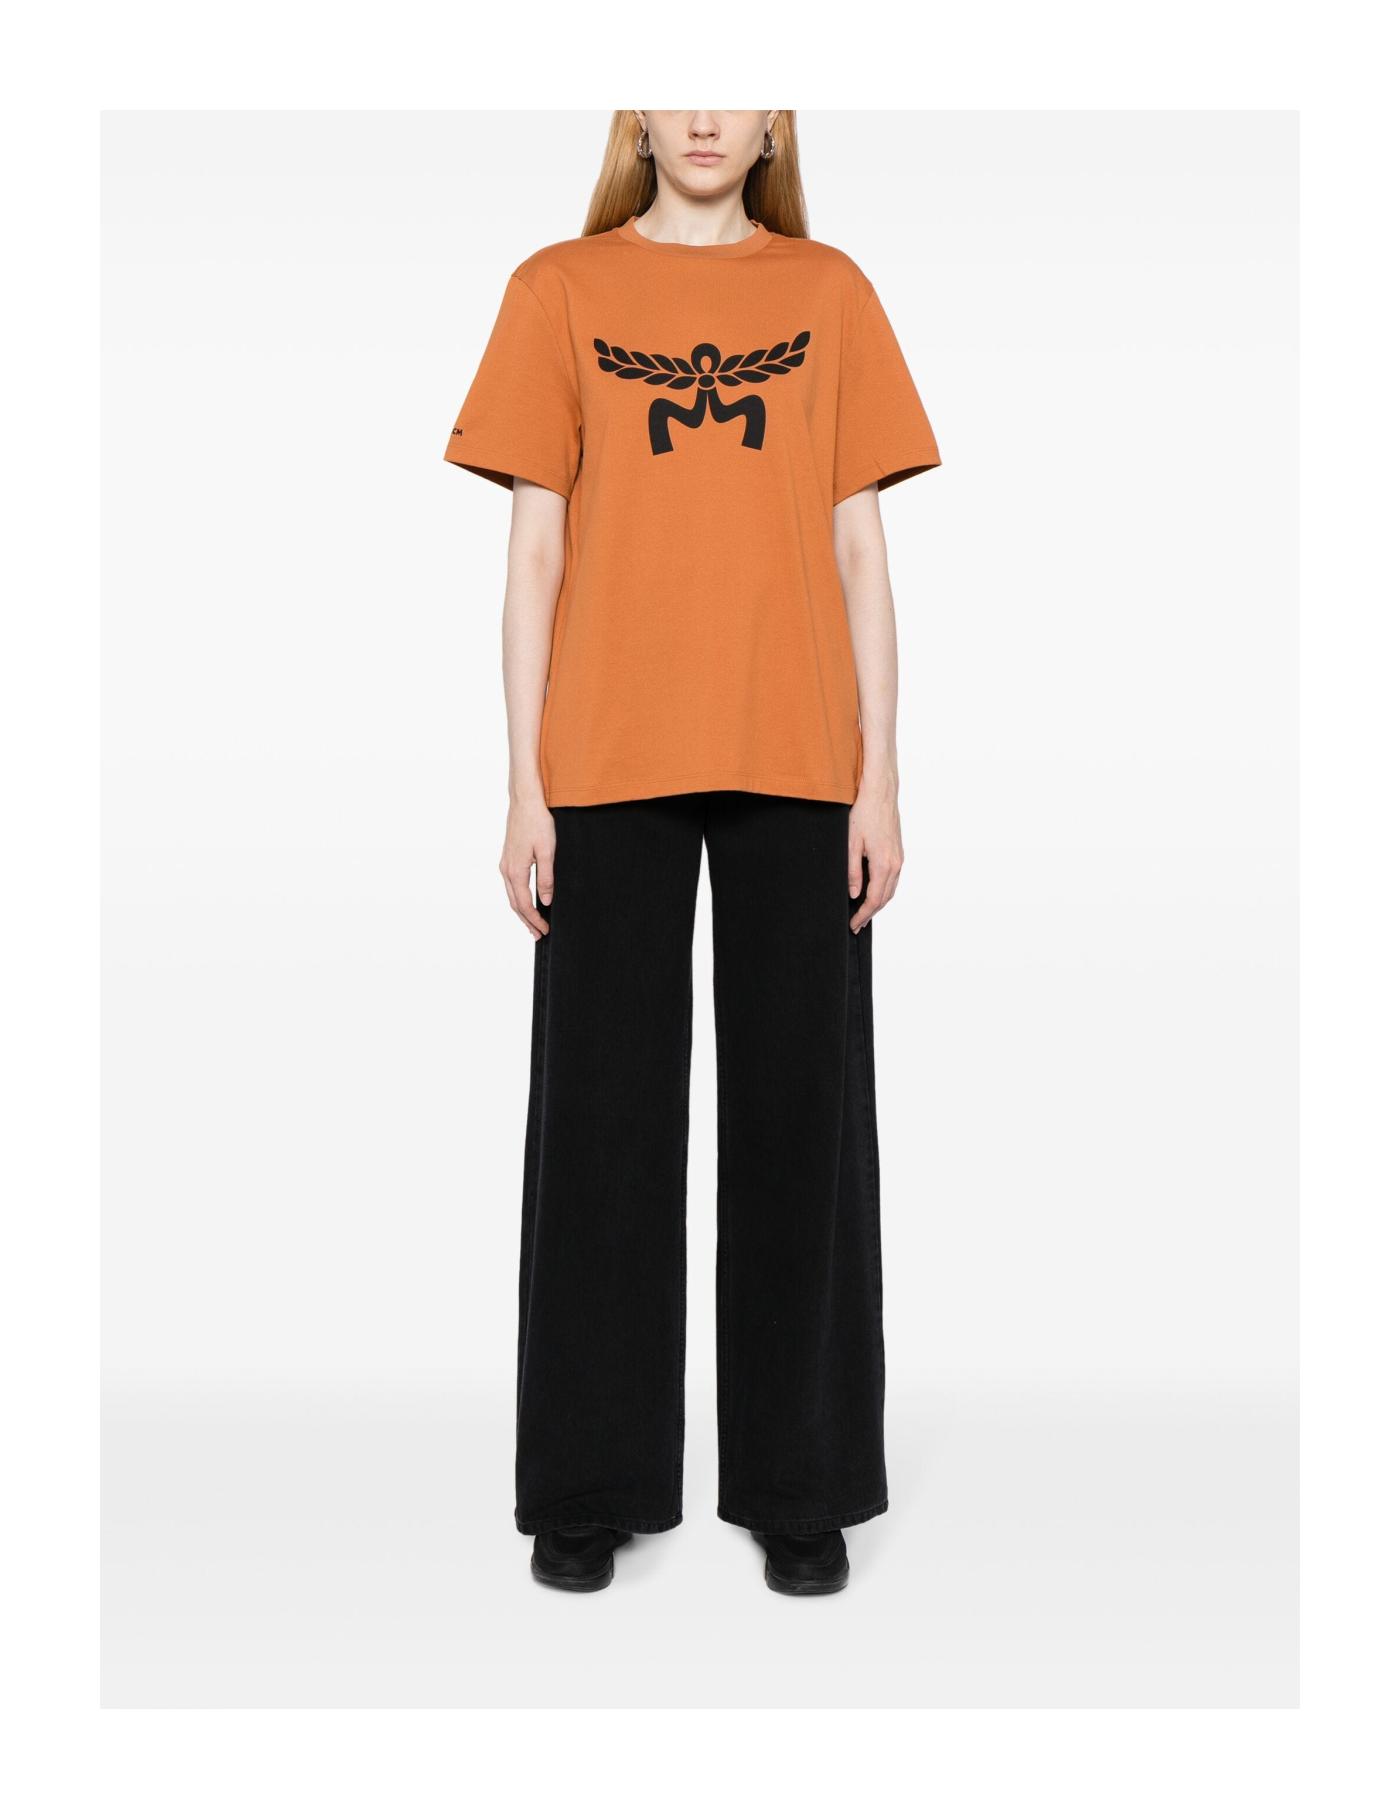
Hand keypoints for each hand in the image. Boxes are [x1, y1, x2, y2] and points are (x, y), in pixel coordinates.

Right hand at [500, 795, 554, 939]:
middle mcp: (506, 870)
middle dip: (527, 921)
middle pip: (515, 904)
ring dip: (522, 911)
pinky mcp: (508, 858)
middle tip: (538, 935)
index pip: (524, 904)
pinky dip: (518, 898)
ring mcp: (505, 864)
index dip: (534, 919)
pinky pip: (511, 885)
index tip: (544, 930)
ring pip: (512, 896)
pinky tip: (525, 901)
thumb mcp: (547, 852)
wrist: (525, 802)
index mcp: (516, 871)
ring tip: (532, 923)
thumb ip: (546, 878)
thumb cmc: (538, 823)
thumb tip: (545, 901)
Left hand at [847, 778, 902, 933]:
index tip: (853, 924)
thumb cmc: (864, 813)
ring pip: (890, 889)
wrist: (881, 792)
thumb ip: (853, 871)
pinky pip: (893, 879)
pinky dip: (884, 890)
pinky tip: (874, 892)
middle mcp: (895, 864)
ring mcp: (899, 858)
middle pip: (884, 898)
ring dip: (878, 903)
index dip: (863, 915)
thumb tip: (854, 893)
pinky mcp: (898, 852)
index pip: (873, 899)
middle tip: (857, 924)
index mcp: (883, 864)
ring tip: (864, 913)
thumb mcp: (851, 843)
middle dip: (870, 913)